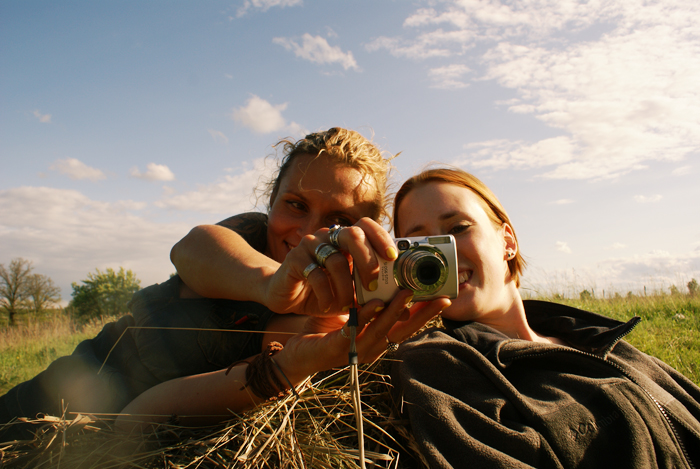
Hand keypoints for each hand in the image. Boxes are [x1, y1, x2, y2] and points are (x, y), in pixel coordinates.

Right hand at [262, 218, 396, 315]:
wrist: (285, 295)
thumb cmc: (322, 292)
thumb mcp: (351, 295)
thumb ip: (374, 298)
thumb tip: (404, 311)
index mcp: (345, 239)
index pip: (366, 226)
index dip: (381, 238)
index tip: (393, 258)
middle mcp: (328, 236)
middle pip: (353, 235)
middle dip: (367, 260)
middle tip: (372, 286)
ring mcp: (310, 245)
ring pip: (335, 259)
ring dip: (345, 287)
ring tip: (348, 306)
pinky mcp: (294, 260)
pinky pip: (315, 274)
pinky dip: (326, 293)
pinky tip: (329, 306)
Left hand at [274, 290, 451, 377]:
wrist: (297, 353)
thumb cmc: (325, 330)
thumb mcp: (352, 312)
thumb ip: (369, 299)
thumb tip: (385, 273)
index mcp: (379, 339)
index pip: (409, 326)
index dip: (427, 313)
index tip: (445, 298)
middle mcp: (373, 347)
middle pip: (404, 331)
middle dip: (423, 314)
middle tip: (440, 297)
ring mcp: (357, 350)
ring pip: (383, 330)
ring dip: (397, 311)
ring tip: (408, 292)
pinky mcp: (340, 348)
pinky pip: (356, 331)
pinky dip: (367, 317)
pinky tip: (374, 304)